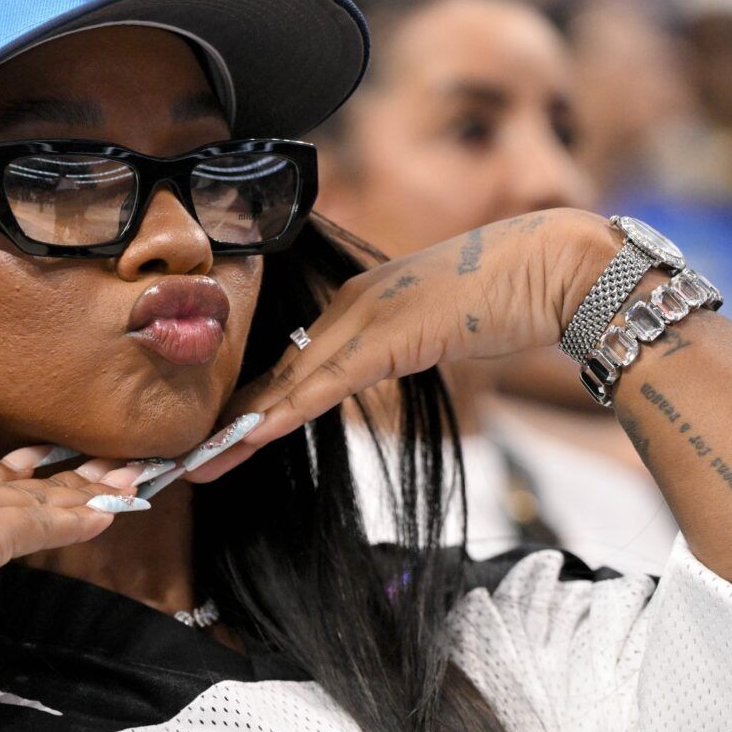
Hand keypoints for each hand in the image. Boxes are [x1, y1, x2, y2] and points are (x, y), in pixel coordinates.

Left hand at [186, 208, 614, 482]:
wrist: (556, 267)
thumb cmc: (507, 298)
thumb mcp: (435, 328)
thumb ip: (399, 346)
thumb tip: (386, 363)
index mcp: (354, 307)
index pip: (285, 367)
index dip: (243, 406)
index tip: (206, 441)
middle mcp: (347, 308)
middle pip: (271, 376)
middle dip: (222, 423)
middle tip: (175, 462)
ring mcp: (364, 318)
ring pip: (286, 384)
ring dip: (236, 429)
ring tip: (191, 464)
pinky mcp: (388, 336)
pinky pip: (325, 384)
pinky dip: (284, 413)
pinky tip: (250, 437)